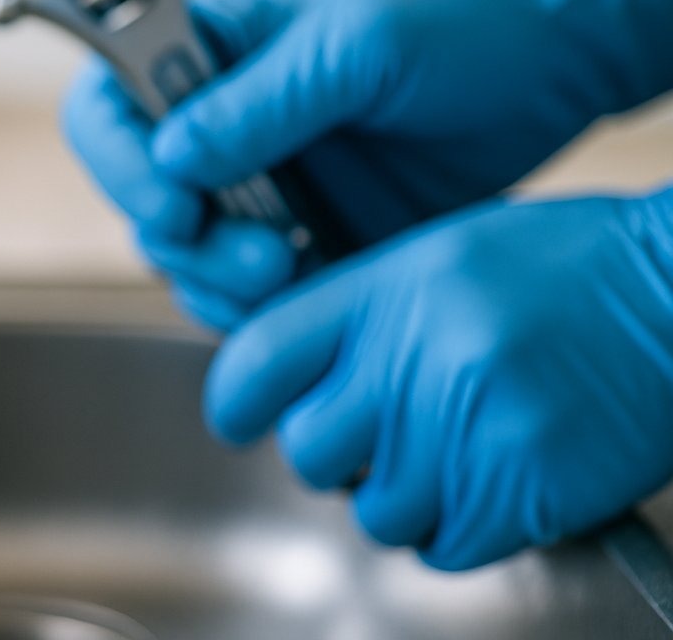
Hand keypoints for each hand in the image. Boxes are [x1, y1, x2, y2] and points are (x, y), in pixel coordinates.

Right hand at [64, 0, 672, 328]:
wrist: (556, 66)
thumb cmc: (461, 22)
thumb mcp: (361, 42)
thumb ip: (263, 98)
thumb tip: (175, 152)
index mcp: (211, 48)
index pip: (110, 103)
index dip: (118, 160)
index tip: (174, 205)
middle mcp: (218, 120)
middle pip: (140, 196)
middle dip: (184, 241)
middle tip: (262, 257)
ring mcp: (260, 183)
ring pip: (186, 256)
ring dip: (219, 281)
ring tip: (292, 273)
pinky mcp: (304, 237)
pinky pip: (247, 290)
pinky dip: (259, 309)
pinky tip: (309, 294)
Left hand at [205, 192, 672, 569]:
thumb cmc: (566, 269)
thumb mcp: (442, 255)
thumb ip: (358, 314)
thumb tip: (286, 377)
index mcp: (386, 291)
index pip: (256, 361)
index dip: (235, 400)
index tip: (242, 414)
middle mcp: (418, 360)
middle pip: (307, 450)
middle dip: (331, 452)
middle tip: (378, 431)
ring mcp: (469, 430)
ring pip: (373, 510)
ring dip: (399, 495)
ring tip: (448, 450)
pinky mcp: (522, 492)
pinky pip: (443, 546)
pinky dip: (455, 527)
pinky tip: (488, 478)